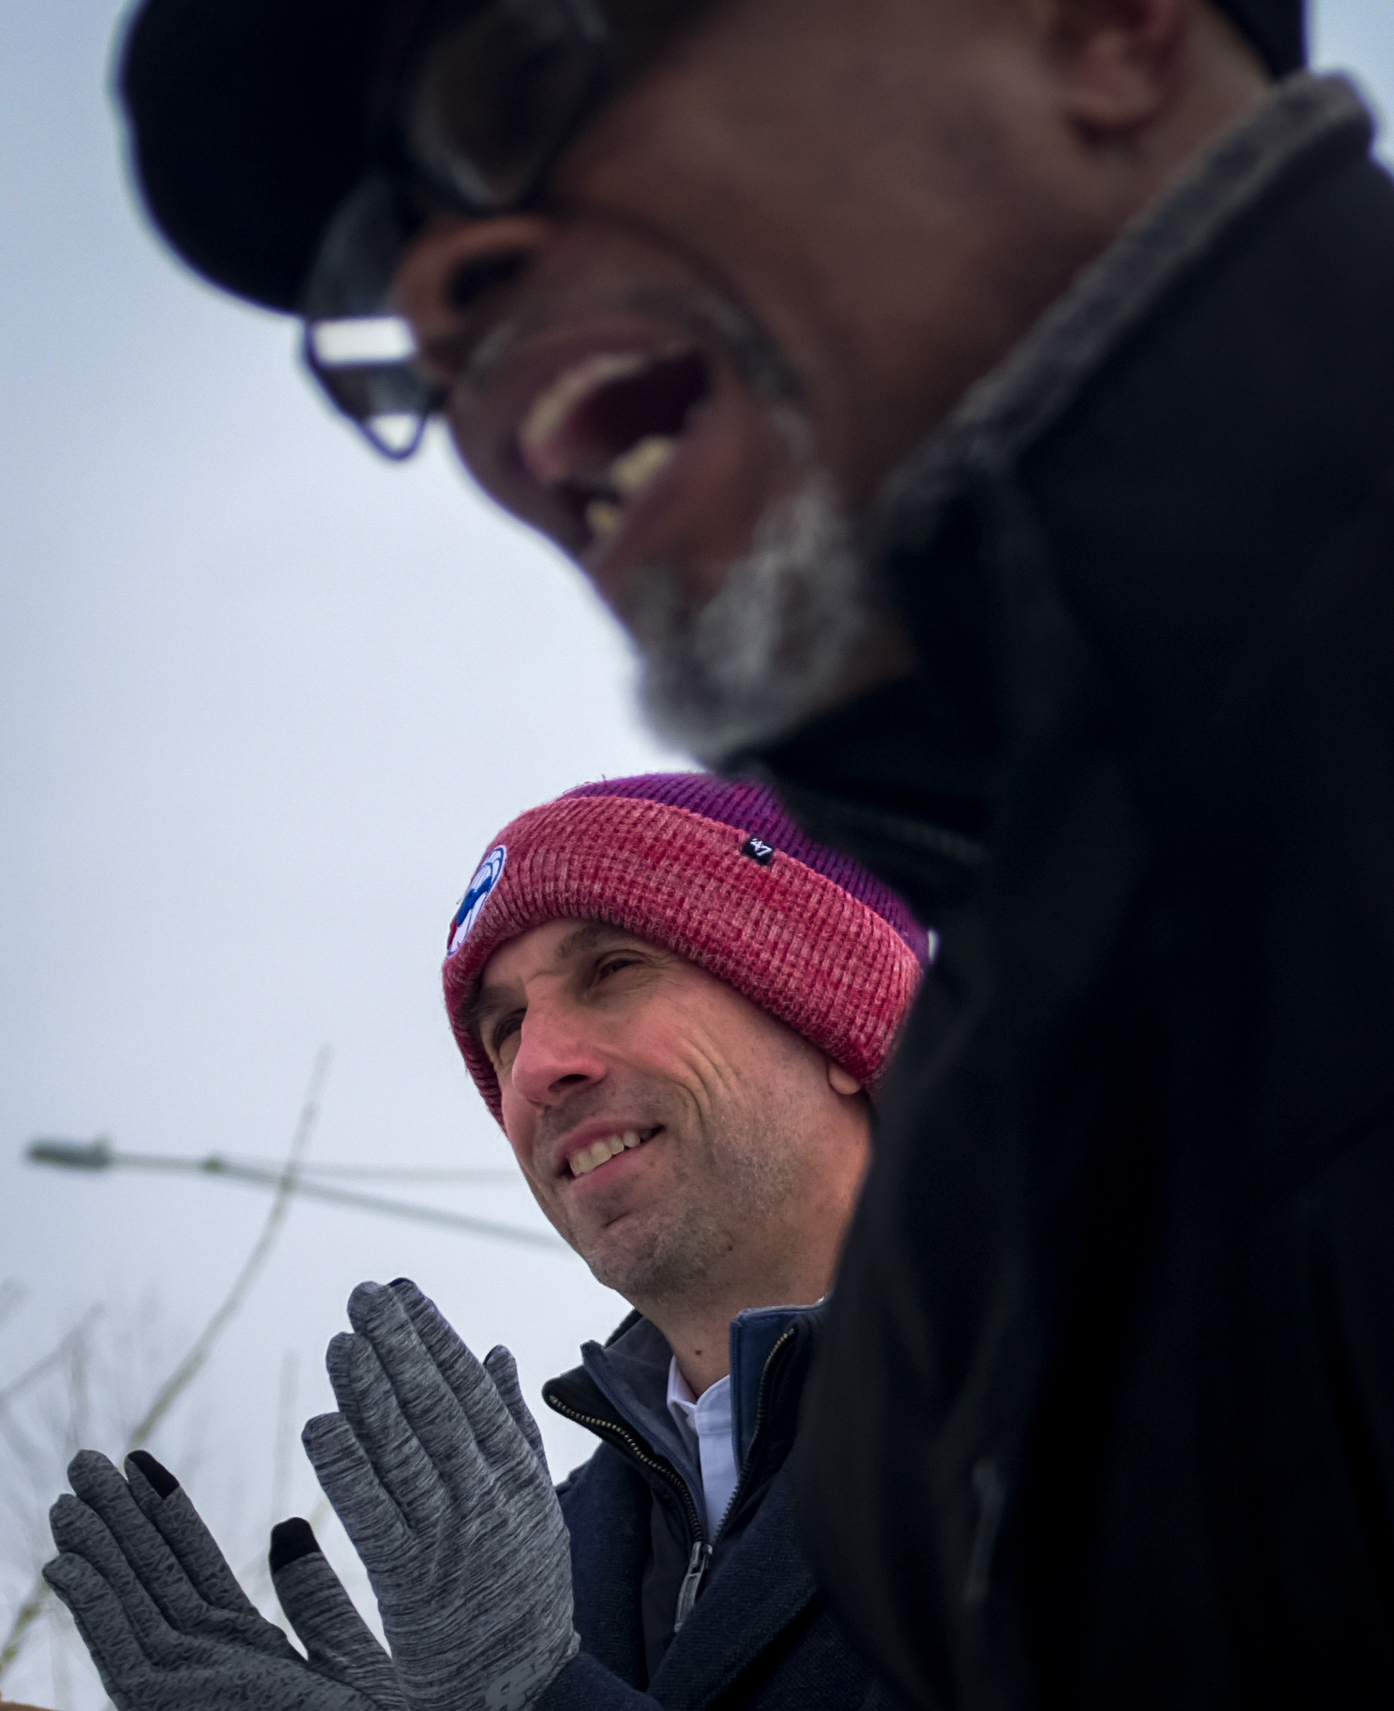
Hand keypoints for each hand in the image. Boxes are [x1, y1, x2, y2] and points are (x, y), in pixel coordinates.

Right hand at [44, 1449, 402, 1710]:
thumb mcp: (348, 1657)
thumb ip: (314, 1598)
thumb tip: (287, 1524)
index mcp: (251, 1654)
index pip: (195, 1567)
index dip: (167, 1513)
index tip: (140, 1462)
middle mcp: (211, 1667)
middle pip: (154, 1579)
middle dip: (119, 1520)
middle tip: (85, 1460)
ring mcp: (189, 1690)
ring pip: (129, 1605)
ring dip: (96, 1549)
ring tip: (68, 1494)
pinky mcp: (171, 1706)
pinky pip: (121, 1650)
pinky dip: (91, 1608)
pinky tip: (64, 1564)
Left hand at [303, 1279, 577, 1710]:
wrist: (520, 1686)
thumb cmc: (524, 1587)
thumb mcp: (537, 1499)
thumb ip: (515, 1424)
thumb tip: (494, 1349)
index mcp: (517, 1474)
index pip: (471, 1388)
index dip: (435, 1336)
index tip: (404, 1292)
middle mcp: (486, 1498)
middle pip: (435, 1406)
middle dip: (398, 1344)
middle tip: (363, 1295)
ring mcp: (449, 1539)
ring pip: (404, 1449)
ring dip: (370, 1391)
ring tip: (342, 1342)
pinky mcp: (409, 1582)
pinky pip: (372, 1514)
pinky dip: (347, 1467)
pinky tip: (322, 1426)